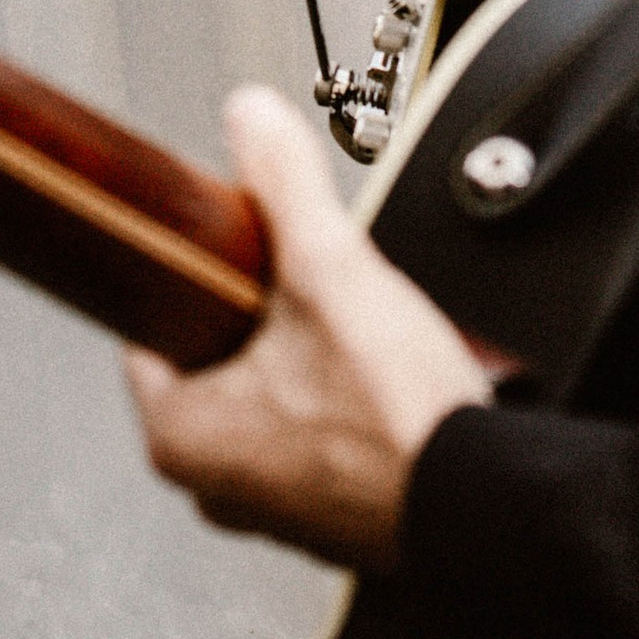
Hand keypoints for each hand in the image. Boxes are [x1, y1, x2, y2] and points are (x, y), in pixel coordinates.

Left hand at [127, 86, 493, 570]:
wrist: (488, 506)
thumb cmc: (395, 426)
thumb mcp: (329, 270)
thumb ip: (285, 184)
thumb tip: (252, 119)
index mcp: (179, 435)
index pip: (150, 330)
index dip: (193, 275)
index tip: (227, 250)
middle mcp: (215, 486)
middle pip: (219, 360)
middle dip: (264, 317)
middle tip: (308, 289)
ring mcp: (278, 508)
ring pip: (275, 400)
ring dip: (311, 362)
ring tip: (358, 336)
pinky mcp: (337, 519)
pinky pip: (326, 438)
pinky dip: (351, 406)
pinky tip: (389, 381)